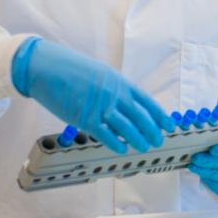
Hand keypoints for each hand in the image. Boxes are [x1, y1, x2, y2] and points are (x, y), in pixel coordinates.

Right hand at [12, 37, 171, 153]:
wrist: (48, 68)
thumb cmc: (72, 70)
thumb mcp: (101, 74)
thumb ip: (115, 89)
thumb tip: (126, 103)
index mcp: (119, 82)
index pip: (147, 101)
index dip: (160, 115)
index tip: (169, 125)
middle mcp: (114, 95)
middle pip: (141, 117)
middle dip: (152, 130)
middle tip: (158, 141)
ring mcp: (101, 107)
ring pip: (127, 128)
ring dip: (138, 139)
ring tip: (145, 147)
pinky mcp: (85, 118)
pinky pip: (105, 134)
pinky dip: (116, 143)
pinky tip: (122, 149)